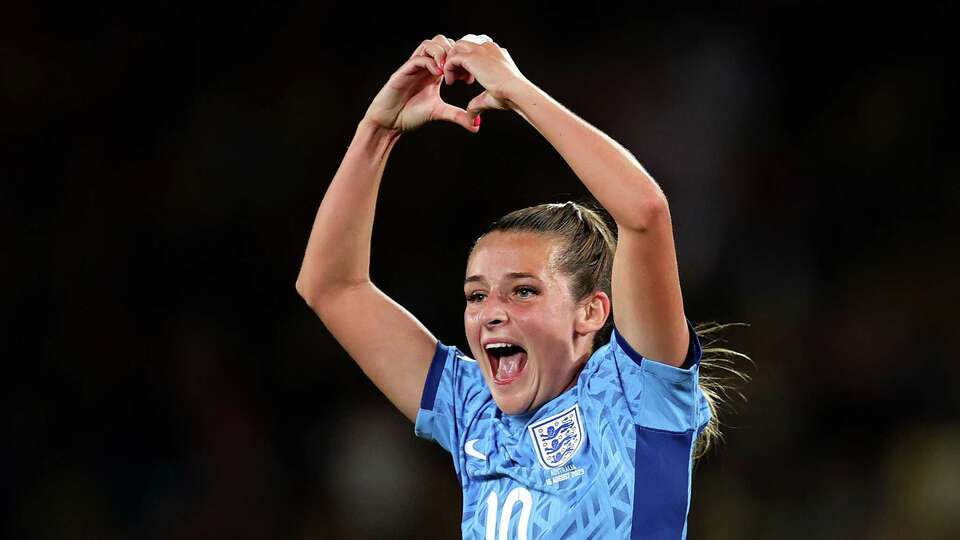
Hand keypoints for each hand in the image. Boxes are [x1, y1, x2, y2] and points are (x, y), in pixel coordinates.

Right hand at [363, 35, 478, 132]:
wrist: (389, 122)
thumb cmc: (410, 115)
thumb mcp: (439, 112)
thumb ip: (456, 116)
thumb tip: (476, 126)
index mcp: (434, 72)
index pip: (449, 51)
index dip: (461, 60)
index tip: (467, 79)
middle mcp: (424, 65)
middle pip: (440, 41)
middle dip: (453, 53)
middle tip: (459, 72)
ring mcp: (413, 67)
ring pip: (428, 44)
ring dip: (441, 53)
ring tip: (448, 71)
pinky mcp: (403, 72)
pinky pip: (417, 58)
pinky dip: (430, 62)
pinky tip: (438, 75)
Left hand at [443, 35, 529, 115]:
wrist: (516, 91)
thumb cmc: (510, 95)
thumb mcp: (491, 96)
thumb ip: (478, 103)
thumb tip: (472, 118)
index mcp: (497, 54)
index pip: (477, 49)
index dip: (469, 63)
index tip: (468, 79)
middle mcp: (489, 48)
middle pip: (465, 44)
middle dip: (458, 59)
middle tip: (458, 78)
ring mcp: (481, 50)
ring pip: (457, 48)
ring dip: (452, 62)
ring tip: (452, 79)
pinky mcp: (473, 57)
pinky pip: (453, 58)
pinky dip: (448, 69)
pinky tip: (450, 82)